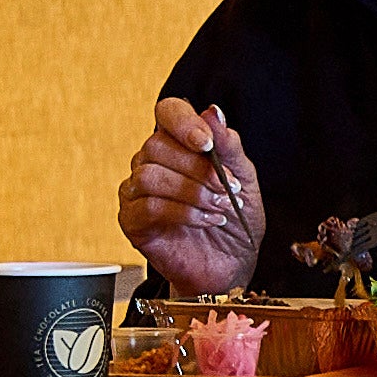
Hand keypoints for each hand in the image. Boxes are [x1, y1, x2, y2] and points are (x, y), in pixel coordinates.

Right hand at [120, 96, 262, 291]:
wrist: (231, 264)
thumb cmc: (235, 219)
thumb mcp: (244, 178)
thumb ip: (228, 146)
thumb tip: (213, 111)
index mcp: (178, 144)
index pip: (168, 112)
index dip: (184, 123)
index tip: (207, 144)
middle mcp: (152, 162)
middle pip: (157, 146)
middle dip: (197, 169)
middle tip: (227, 189)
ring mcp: (137, 191)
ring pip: (149, 176)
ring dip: (191, 193)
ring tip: (219, 208)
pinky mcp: (132, 221)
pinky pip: (148, 207)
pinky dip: (183, 213)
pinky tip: (206, 220)